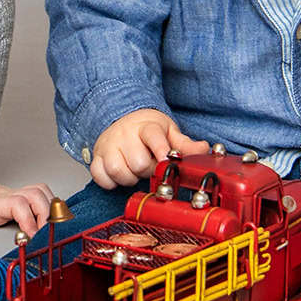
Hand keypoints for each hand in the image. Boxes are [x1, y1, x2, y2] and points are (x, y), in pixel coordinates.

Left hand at [0, 178, 54, 236]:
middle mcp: (5, 195)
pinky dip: (47, 206)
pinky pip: (38, 195)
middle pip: (37, 195)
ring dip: (50, 209)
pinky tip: (45, 221)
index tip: (31, 238)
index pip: (18, 204)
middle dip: (47, 216)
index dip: (29, 220)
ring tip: (48, 230)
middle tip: (46, 236)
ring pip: (41, 192)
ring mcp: (11, 194)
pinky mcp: (14, 197)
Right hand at [88, 109, 209, 189]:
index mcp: (145, 126)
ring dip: (130, 178)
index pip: (153, 136)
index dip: (161, 150)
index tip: (167, 161)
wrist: (120, 119)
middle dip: (147, 170)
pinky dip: (110, 182)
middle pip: (138, 163)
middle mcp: (125, 134)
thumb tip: (204, 149)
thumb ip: (185, 144)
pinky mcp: (96, 157)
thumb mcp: (168, 132)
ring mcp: (109, 145)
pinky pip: (100, 176)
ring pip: (119, 171)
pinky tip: (119, 176)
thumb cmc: (146, 129)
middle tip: (150, 166)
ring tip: (135, 171)